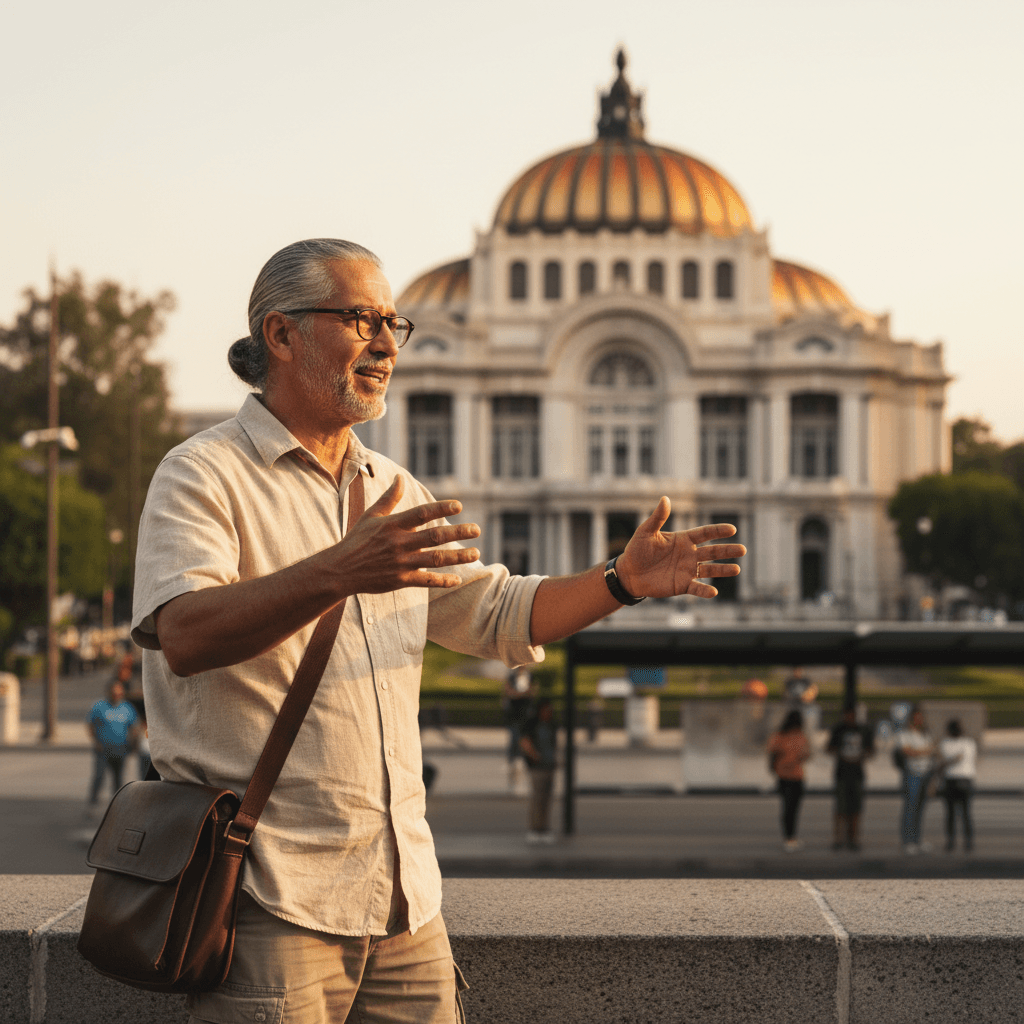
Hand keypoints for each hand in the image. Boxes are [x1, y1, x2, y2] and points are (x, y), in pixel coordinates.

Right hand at [333, 475, 481, 592]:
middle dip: (458, 533)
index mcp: (393, 525)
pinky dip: (442, 581)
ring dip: (457, 557)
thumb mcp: (371, 516)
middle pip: (434, 537)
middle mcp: (399, 543)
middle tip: (476, 530)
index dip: (441, 509)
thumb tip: (401, 477)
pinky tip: (457, 579)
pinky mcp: (400, 580)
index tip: (459, 506)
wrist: (340, 570)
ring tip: (476, 553)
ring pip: (435, 559)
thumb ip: (390, 498)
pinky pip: (425, 581)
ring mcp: (400, 563)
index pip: (421, 513)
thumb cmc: (357, 540)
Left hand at [615, 497, 744, 598]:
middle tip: (743, 549)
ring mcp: (687, 570)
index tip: (732, 529)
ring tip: (736, 569)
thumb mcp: (646, 532)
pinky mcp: (682, 585)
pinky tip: (714, 592)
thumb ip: (658, 517)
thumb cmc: (637, 550)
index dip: (718, 531)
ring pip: (709, 570)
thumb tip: (665, 498)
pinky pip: (696, 588)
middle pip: (712, 551)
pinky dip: (705, 591)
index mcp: (683, 539)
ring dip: (723, 570)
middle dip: (727, 550)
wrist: (629, 573)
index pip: (704, 533)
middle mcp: (689, 554)